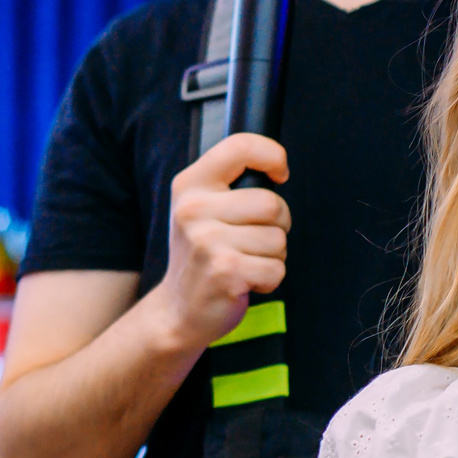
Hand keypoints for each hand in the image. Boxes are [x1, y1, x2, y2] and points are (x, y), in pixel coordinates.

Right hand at [155, 133, 289, 353]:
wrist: (177, 311)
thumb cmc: (202, 256)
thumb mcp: (202, 210)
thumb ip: (230, 186)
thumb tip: (276, 170)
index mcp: (189, 185)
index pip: (240, 147)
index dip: (272, 156)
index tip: (280, 174)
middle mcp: (193, 209)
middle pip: (272, 203)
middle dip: (278, 225)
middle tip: (254, 240)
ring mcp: (206, 241)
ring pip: (278, 239)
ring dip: (272, 256)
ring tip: (245, 262)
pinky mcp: (224, 271)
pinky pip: (276, 269)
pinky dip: (270, 280)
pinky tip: (245, 282)